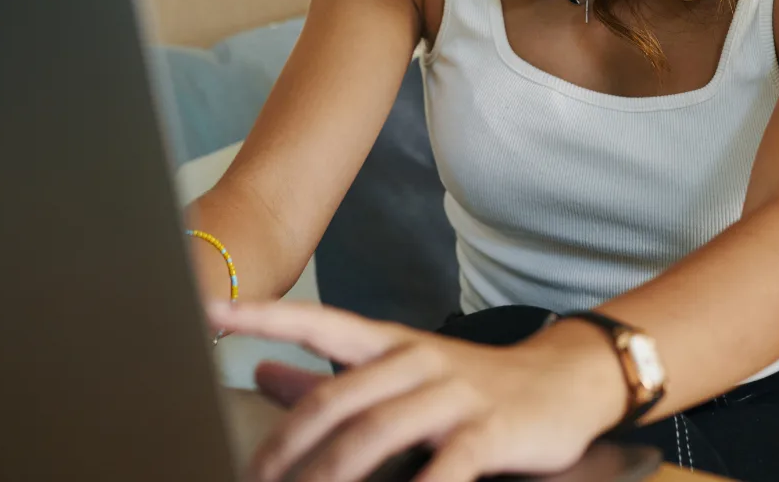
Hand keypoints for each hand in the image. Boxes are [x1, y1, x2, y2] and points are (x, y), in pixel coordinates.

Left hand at [209, 300, 629, 481]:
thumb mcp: (401, 372)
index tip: (212, 314)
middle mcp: (417, 361)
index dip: (266, 316)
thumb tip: (262, 374)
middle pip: (338, 396)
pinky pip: (446, 466)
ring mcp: (454, 395)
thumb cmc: (472, 386)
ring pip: (378, 431)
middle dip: (287, 443)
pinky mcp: (490, 431)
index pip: (320, 320)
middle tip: (254, 479)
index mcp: (390, 344)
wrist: (567, 382)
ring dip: (333, 474)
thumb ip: (329, 377)